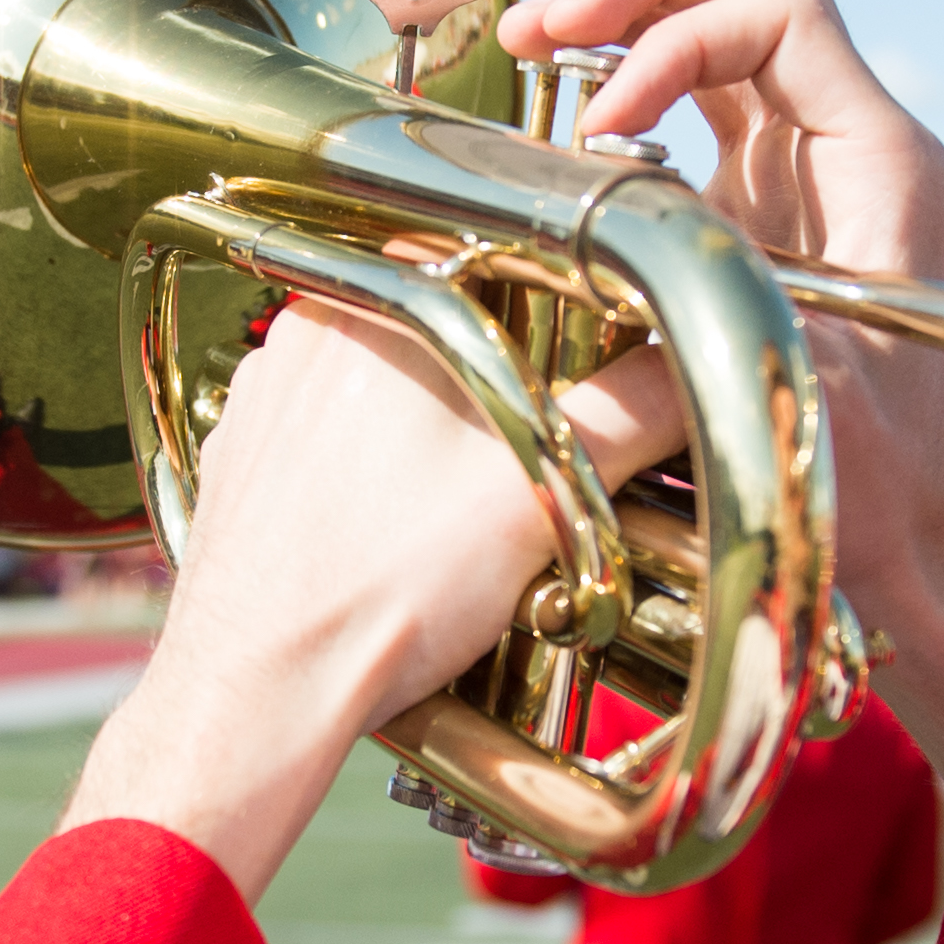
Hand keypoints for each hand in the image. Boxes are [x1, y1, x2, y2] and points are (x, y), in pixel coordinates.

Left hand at [66, 296, 683, 903]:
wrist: (263, 688)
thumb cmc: (385, 587)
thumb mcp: (541, 491)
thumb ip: (635, 410)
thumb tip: (698, 362)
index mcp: (374, 303)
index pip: (489, 255)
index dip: (555, 298)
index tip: (590, 349)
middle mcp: (306, 332)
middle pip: (438, 322)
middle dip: (499, 376)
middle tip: (537, 447)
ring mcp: (265, 398)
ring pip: (383, 382)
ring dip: (433, 425)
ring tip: (467, 503)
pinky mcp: (245, 462)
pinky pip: (330, 438)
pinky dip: (374, 470)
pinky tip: (400, 529)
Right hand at [506, 0, 943, 860]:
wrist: (907, 555)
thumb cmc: (868, 488)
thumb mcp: (789, 381)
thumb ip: (711, 292)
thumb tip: (605, 201)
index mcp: (883, 157)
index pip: (779, 4)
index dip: (678, 30)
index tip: (605, 118)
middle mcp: (851, 139)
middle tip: (545, 27)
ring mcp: (805, 166)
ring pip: (717, 22)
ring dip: (626, 15)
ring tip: (532, 43)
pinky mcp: (759, 204)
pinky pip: (695, 94)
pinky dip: (626, 78)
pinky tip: (559, 110)